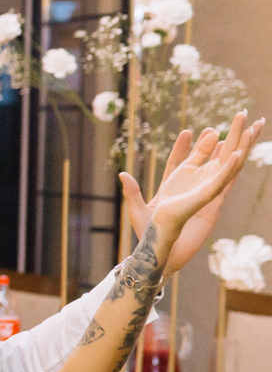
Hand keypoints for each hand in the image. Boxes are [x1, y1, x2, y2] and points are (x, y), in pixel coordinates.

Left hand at [122, 113, 264, 272]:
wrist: (161, 253)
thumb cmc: (148, 235)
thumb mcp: (136, 211)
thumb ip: (132, 192)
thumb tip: (123, 174)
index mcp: (174, 185)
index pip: (182, 161)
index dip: (184, 147)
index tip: (188, 131)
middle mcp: (194, 186)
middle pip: (212, 157)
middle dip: (222, 138)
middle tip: (234, 118)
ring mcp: (206, 193)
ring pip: (225, 165)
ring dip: (237, 147)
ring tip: (248, 126)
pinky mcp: (213, 204)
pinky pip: (225, 183)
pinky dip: (232, 168)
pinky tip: (238, 153)